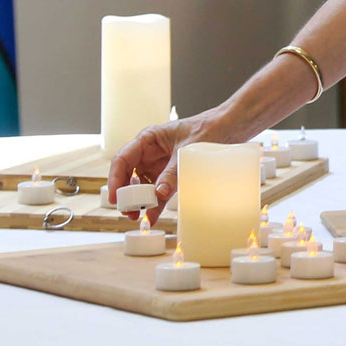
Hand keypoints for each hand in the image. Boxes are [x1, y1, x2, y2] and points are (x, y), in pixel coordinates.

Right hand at [106, 110, 226, 220]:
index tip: (115, 197)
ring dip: (139, 201)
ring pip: (142, 186)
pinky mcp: (171, 175)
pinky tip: (152, 216)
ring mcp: (160, 165)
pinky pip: (159, 191)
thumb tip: (159, 194)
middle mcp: (150, 153)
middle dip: (126, 194)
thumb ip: (172, 172)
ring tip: (138, 217)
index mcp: (148, 139)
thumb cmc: (207, 128)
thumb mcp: (187, 151)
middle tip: (128, 212)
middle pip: (129, 175)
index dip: (115, 178)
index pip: (123, 159)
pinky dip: (155, 204)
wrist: (230, 127)